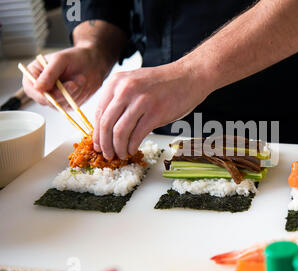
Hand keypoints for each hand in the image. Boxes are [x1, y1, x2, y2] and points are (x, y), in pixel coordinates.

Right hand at [22, 45, 111, 108]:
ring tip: (79, 78)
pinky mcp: (66, 103)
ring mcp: (54, 97)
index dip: (41, 94)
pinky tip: (81, 84)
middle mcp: (42, 88)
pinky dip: (79, 96)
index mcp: (35, 74)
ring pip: (60, 104)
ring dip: (73, 93)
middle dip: (63, 93)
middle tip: (74, 82)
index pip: (31, 89)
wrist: (92, 63)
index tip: (55, 90)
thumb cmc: (75, 57)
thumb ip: (49, 74)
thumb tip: (37, 88)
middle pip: (46, 100)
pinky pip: (70, 105)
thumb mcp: (61, 60)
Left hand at [93, 60, 211, 159]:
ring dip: (117, 148)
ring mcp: (141, 101)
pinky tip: (132, 150)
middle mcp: (125, 90)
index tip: (98, 144)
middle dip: (104, 144)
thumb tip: (108, 127)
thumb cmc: (164, 83)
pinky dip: (131, 147)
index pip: (98, 112)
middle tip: (107, 154)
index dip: (97, 133)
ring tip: (120, 154)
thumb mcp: (135, 83)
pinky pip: (136, 135)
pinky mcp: (155, 113)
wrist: (189, 77)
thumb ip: (120, 99)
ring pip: (119, 132)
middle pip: (105, 124)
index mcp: (116, 82)